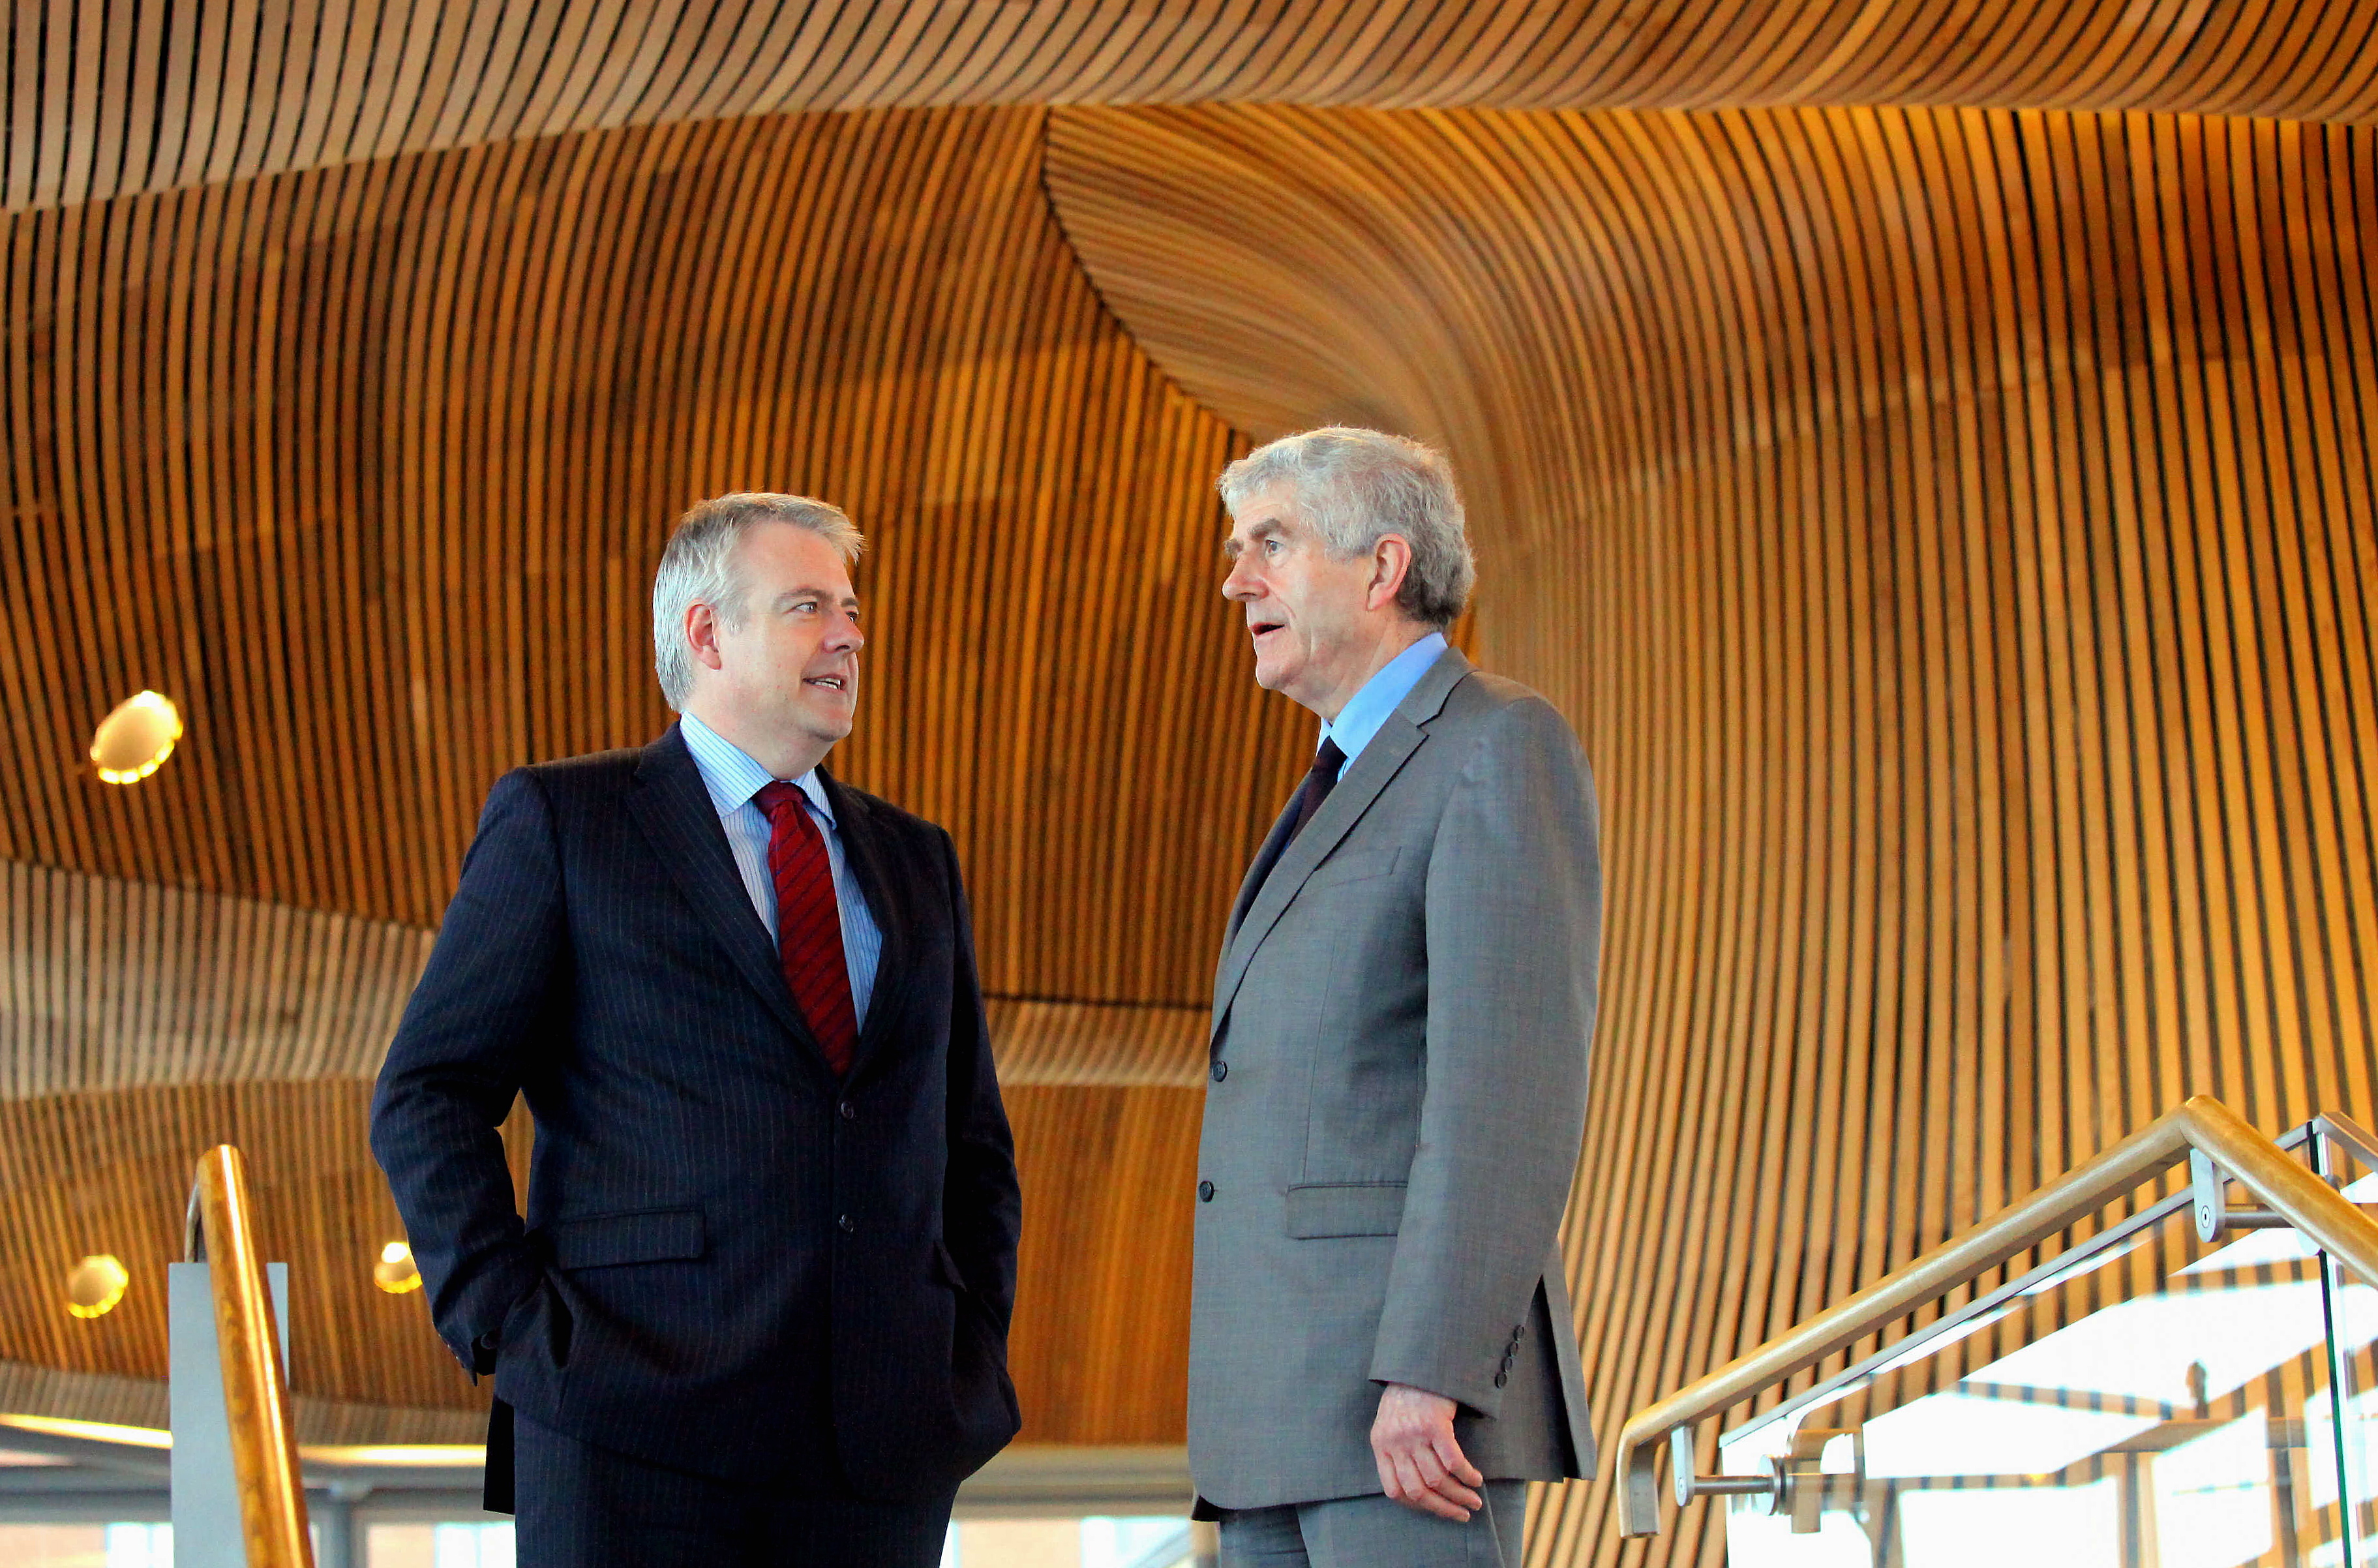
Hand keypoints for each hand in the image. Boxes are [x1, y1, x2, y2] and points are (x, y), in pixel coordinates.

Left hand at [1370, 1383, 1483, 1520]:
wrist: (1419, 1362)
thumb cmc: (1408, 1395)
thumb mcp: (1390, 1424)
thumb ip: (1397, 1452)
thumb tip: (1418, 1488)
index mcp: (1380, 1445)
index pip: (1395, 1491)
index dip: (1418, 1506)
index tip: (1437, 1509)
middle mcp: (1394, 1443)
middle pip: (1418, 1490)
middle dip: (1443, 1508)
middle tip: (1462, 1514)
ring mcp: (1413, 1434)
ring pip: (1438, 1479)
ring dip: (1459, 1495)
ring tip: (1474, 1500)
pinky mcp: (1434, 1424)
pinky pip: (1453, 1462)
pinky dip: (1467, 1475)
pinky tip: (1476, 1479)